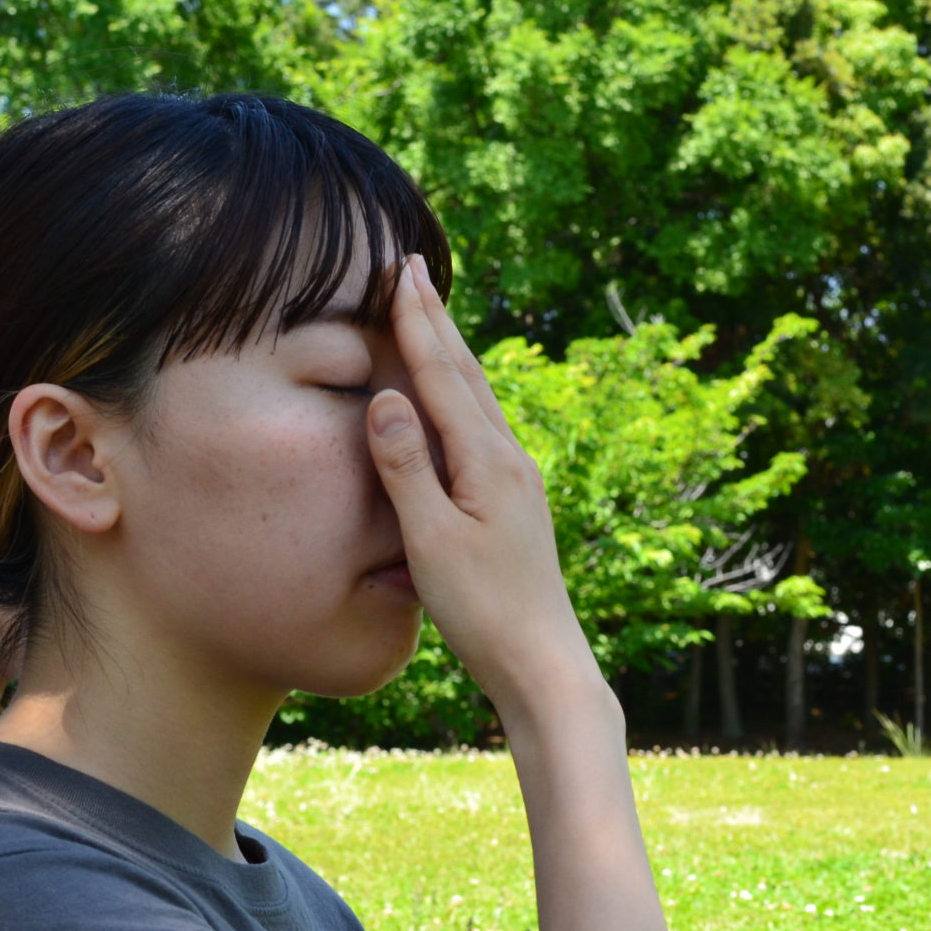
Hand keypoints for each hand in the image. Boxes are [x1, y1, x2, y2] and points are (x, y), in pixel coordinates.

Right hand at [366, 256, 600, 714]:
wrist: (542, 663)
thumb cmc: (483, 611)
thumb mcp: (431, 542)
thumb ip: (406, 468)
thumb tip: (388, 396)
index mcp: (487, 461)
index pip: (443, 375)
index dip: (416, 322)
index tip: (399, 271)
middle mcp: (509, 460)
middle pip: (467, 374)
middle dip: (435, 320)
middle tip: (411, 267)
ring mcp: (517, 481)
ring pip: (478, 398)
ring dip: (450, 351)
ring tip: (430, 314)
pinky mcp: (515, 504)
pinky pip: (481, 428)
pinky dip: (461, 394)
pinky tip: (457, 400)